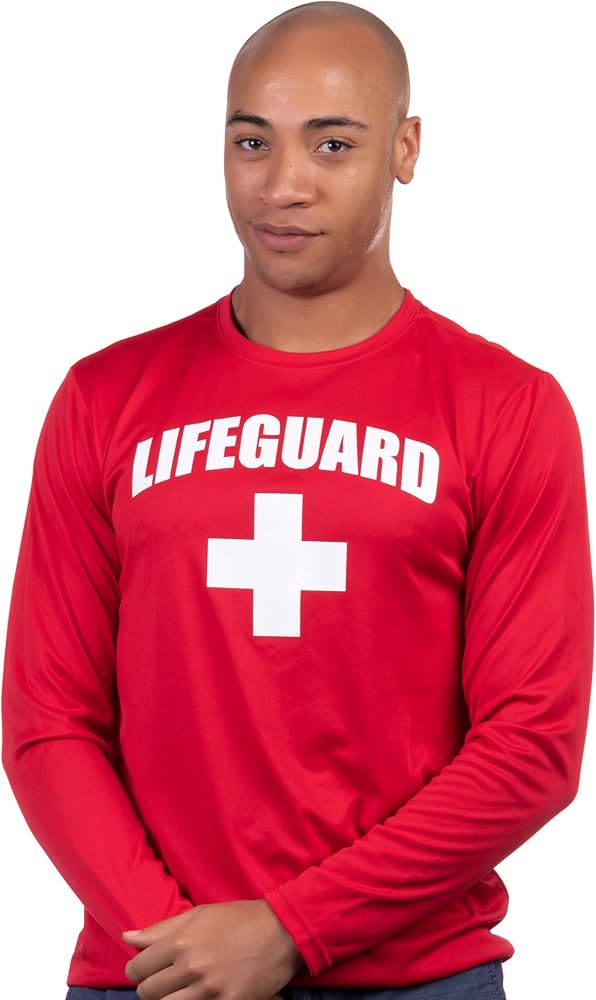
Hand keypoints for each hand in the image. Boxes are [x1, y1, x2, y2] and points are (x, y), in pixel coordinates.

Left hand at [121, 897, 305, 999]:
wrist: (282, 932)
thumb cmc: (239, 919)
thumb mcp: (199, 914)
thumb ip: (161, 929)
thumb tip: (128, 937)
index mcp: (181, 941)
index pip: (138, 968)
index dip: (138, 970)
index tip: (147, 969)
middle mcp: (191, 966)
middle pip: (148, 992)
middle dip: (151, 987)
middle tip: (165, 980)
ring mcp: (209, 989)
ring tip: (181, 989)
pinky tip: (200, 995)